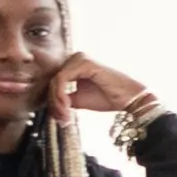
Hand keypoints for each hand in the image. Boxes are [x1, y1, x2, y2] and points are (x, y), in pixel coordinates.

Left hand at [40, 53, 155, 125]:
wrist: (130, 99)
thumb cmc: (108, 98)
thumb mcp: (78, 99)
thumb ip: (62, 98)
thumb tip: (46, 105)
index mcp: (74, 64)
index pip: (54, 81)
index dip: (52, 100)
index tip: (60, 117)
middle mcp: (75, 57)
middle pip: (52, 80)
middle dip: (53, 102)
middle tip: (62, 118)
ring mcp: (79, 58)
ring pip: (55, 80)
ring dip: (56, 100)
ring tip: (65, 115)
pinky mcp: (83, 63)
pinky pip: (62, 79)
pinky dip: (61, 95)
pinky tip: (68, 107)